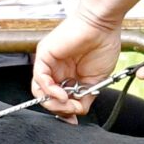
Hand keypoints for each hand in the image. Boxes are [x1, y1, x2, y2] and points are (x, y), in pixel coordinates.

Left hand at [32, 3, 123, 117]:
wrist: (103, 24)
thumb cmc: (103, 45)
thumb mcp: (97, 81)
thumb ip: (86, 97)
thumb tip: (78, 112)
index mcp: (68, 75)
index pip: (58, 99)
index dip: (65, 111)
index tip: (74, 119)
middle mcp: (56, 70)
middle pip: (46, 98)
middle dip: (59, 109)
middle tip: (73, 110)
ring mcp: (49, 63)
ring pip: (39, 91)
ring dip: (53, 102)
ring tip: (67, 102)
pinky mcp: (44, 55)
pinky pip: (39, 77)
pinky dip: (49, 90)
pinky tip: (62, 94)